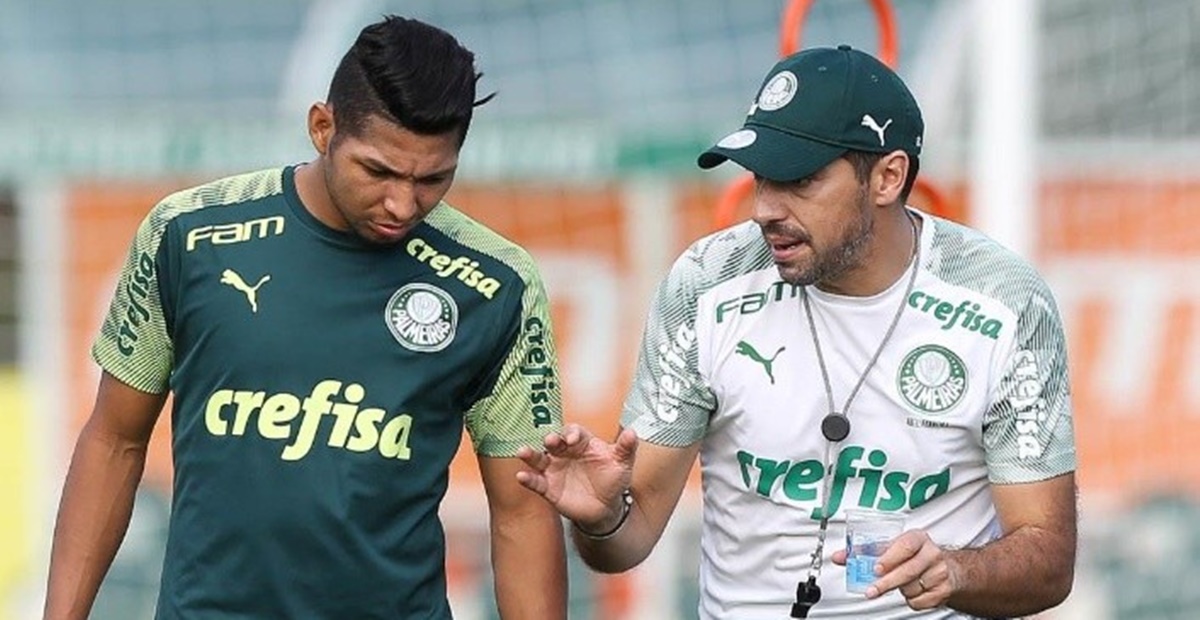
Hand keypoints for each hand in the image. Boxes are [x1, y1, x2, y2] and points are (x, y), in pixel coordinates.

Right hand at [515, 424, 637, 532]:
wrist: (605, 508)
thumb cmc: (612, 480)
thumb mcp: (622, 463)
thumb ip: (626, 448)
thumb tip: (633, 432)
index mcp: (582, 443)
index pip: (574, 432)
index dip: (572, 433)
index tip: (573, 439)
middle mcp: (565, 453)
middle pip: (554, 442)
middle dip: (551, 440)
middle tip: (550, 440)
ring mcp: (555, 469)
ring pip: (539, 458)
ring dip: (530, 454)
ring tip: (522, 451)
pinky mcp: (548, 487)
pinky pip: (536, 481)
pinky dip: (528, 479)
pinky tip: (521, 476)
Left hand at [831, 529, 960, 609]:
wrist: (945, 569)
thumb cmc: (913, 555)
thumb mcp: (892, 547)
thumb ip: (866, 552)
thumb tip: (839, 557)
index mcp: (917, 538)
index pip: (905, 545)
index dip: (889, 557)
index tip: (876, 568)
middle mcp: (931, 553)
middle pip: (908, 570)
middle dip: (886, 582)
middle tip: (871, 590)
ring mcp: (939, 572)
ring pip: (911, 587)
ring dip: (898, 590)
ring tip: (897, 583)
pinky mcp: (943, 590)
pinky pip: (920, 600)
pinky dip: (910, 600)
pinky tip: (910, 591)